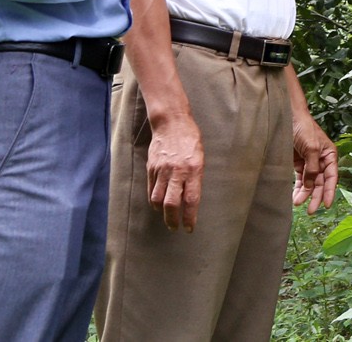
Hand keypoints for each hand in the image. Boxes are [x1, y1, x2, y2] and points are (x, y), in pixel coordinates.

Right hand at [146, 112, 204, 231]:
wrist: (171, 123)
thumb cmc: (190, 140)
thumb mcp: (200, 157)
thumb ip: (195, 177)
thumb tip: (189, 198)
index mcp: (193, 169)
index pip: (191, 199)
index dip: (189, 217)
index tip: (189, 228)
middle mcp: (177, 171)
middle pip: (171, 203)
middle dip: (173, 220)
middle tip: (175, 227)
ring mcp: (162, 170)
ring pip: (158, 199)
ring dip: (162, 212)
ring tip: (167, 217)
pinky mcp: (151, 168)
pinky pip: (151, 189)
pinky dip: (155, 200)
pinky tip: (159, 204)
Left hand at [291, 113, 338, 213]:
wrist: (288, 117)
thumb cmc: (304, 128)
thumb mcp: (311, 148)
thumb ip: (312, 168)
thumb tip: (311, 186)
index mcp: (329, 155)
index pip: (332, 177)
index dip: (330, 191)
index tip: (326, 205)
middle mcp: (321, 160)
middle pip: (320, 183)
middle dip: (316, 196)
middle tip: (311, 211)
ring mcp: (309, 162)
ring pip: (310, 183)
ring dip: (305, 194)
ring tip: (298, 203)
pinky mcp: (298, 163)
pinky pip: (300, 179)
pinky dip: (298, 188)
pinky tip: (295, 196)